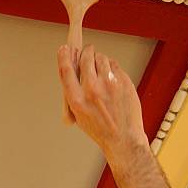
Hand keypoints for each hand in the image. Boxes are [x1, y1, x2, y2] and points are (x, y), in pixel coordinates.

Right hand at [57, 44, 148, 161]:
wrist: (123, 138)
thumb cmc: (101, 130)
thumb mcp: (79, 115)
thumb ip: (74, 93)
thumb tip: (72, 71)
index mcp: (77, 100)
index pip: (66, 70)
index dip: (63, 56)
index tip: (64, 49)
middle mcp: (92, 90)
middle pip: (85, 57)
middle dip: (86, 53)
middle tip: (88, 54)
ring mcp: (109, 84)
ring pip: (101, 57)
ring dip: (99, 60)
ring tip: (101, 71)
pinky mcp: (123, 81)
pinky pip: (114, 64)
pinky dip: (111, 68)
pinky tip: (111, 78)